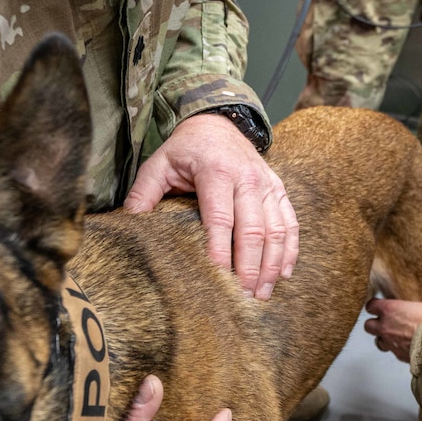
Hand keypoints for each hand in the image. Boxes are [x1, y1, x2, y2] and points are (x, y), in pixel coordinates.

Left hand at [126, 112, 298, 299]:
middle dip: (250, 267)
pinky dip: (290, 250)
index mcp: (216, 172)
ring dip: (271, 265)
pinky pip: (291, 223)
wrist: (217, 122)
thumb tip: (130, 223)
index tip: (218, 279)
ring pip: (276, 230)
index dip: (220, 251)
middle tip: (243, 298)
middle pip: (253, 230)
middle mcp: (247, 178)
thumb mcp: (159, 163)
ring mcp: (267, 184)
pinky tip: (283, 274)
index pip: (220, 219)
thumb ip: (144, 192)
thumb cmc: (186, 149)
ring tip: (262, 294)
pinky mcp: (278, 190)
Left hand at [364, 297, 421, 362]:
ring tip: (395, 336)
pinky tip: (408, 346)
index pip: (371, 306)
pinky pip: (393, 352)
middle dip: (375, 324)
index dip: (375, 306)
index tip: (379, 306)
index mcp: (390, 309)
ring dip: (384, 339)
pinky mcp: (398, 355)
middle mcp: (385, 326)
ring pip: (378, 342)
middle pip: (368, 325)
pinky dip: (398, 349)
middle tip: (385, 322)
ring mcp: (390, 342)